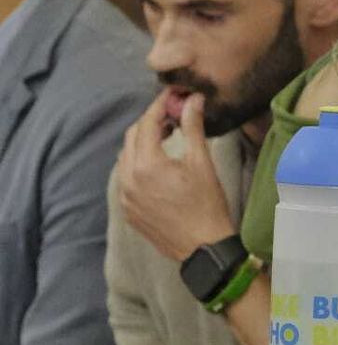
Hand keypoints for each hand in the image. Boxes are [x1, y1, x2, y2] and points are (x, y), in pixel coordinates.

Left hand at [117, 93, 233, 262]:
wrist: (202, 246)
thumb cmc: (206, 204)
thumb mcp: (201, 163)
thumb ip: (192, 128)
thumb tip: (193, 101)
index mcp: (146, 165)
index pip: (146, 124)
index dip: (159, 106)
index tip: (172, 97)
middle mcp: (128, 179)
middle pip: (131, 138)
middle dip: (149, 123)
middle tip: (171, 117)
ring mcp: (125, 196)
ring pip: (126, 158)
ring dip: (142, 144)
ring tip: (165, 140)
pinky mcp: (128, 209)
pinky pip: (126, 178)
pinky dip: (138, 165)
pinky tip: (158, 167)